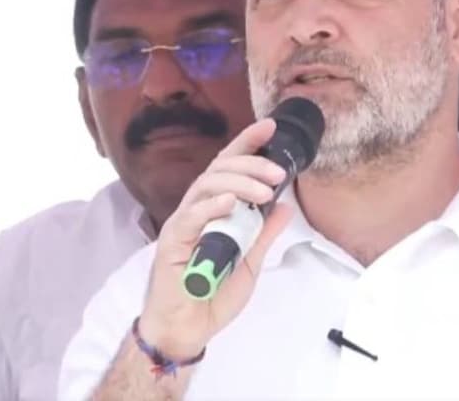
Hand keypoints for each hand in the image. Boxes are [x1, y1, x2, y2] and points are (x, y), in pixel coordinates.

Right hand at [136, 118, 294, 360]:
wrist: (187, 330)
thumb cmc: (212, 295)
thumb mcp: (250, 262)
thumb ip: (264, 234)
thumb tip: (286, 206)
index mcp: (213, 211)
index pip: (228, 168)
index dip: (246, 144)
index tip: (270, 127)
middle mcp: (195, 210)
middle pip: (218, 171)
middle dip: (250, 163)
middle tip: (278, 172)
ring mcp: (182, 225)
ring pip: (205, 187)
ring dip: (238, 183)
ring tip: (265, 190)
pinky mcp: (172, 243)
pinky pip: (190, 217)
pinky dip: (211, 206)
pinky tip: (230, 202)